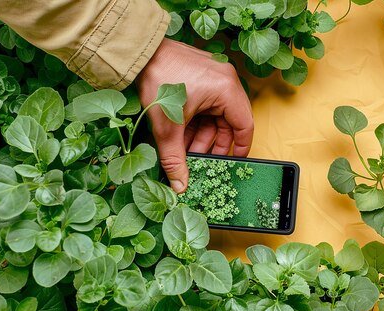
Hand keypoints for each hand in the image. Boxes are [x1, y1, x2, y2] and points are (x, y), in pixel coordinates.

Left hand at [136, 38, 253, 192]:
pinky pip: (205, 104)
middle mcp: (225, 81)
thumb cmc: (158, 80)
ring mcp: (213, 76)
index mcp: (227, 90)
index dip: (240, 148)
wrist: (139, 52)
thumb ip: (175, 159)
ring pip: (213, 115)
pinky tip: (180, 136)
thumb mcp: (168, 127)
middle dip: (211, 145)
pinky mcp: (200, 75)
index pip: (244, 126)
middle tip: (200, 162)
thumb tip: (180, 185)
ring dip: (200, 135)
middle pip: (227, 123)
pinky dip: (194, 121)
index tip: (231, 164)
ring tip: (184, 151)